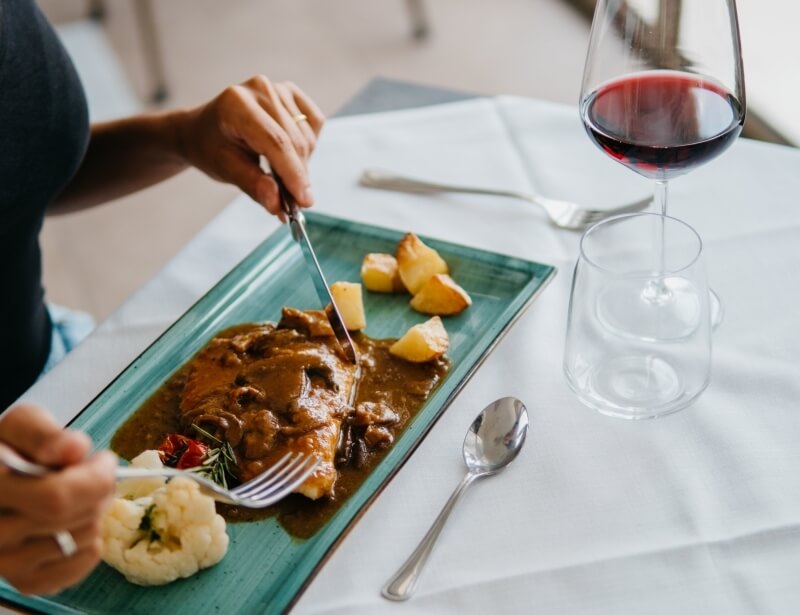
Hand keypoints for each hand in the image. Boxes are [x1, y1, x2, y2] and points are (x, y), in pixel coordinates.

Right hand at [0, 405, 115, 594]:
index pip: (56, 498)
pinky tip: (77, 524)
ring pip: (81, 541)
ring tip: (80, 498)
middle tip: (96, 475)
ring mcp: (4, 562)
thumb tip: (75, 449)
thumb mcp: (22, 427)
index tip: (104, 460)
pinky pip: (76, 569)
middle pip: (72, 518)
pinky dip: (90, 546)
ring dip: (95, 515)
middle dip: (98, 491)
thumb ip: (46, 435)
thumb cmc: (10, 452)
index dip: (94, 478)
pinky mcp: (22, 580)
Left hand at [176, 76, 324, 216]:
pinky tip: (289, 153)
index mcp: (237, 104)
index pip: (276, 143)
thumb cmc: (210, 148)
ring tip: (281, 176)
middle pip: (294, 142)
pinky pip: (314, 123)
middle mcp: (260, 89)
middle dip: (298, 176)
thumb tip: (278, 204)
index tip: (304, 202)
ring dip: (301, 164)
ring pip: (306, 137)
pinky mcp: (291, 92)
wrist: (202, 130)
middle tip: (293, 204)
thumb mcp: (225, 170)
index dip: (293, 174)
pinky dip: (307, 145)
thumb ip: (253, 186)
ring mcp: (278, 88)